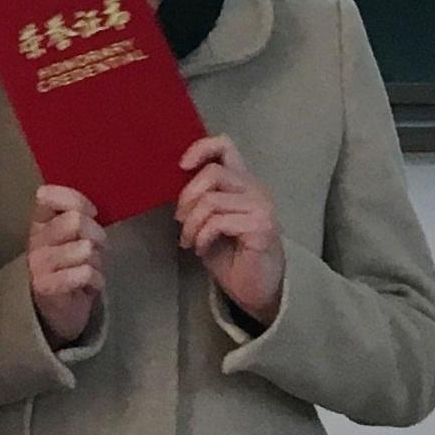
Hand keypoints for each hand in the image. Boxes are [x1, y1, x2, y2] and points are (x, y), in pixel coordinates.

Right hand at [25, 184, 104, 346]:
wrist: (59, 313)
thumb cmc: (71, 269)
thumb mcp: (74, 240)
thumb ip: (78, 219)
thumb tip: (91, 209)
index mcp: (40, 224)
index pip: (48, 196)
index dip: (76, 200)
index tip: (90, 213)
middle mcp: (35, 241)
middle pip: (75, 221)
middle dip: (97, 235)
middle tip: (97, 250)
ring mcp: (38, 264)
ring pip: (84, 248)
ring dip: (97, 262)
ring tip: (90, 270)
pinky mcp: (46, 286)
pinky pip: (85, 273)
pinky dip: (97, 280)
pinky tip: (90, 286)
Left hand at [175, 137, 285, 325]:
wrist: (255, 288)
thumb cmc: (230, 253)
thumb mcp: (208, 219)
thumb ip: (200, 197)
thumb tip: (172, 180)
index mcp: (242, 181)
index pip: (225, 146)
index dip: (200, 148)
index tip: (181, 166)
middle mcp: (255, 189)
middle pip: (213, 172)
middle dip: (187, 197)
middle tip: (180, 220)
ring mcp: (261, 207)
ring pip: (211, 200)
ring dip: (191, 223)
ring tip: (188, 240)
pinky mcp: (262, 227)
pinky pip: (219, 222)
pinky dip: (201, 236)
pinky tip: (201, 248)